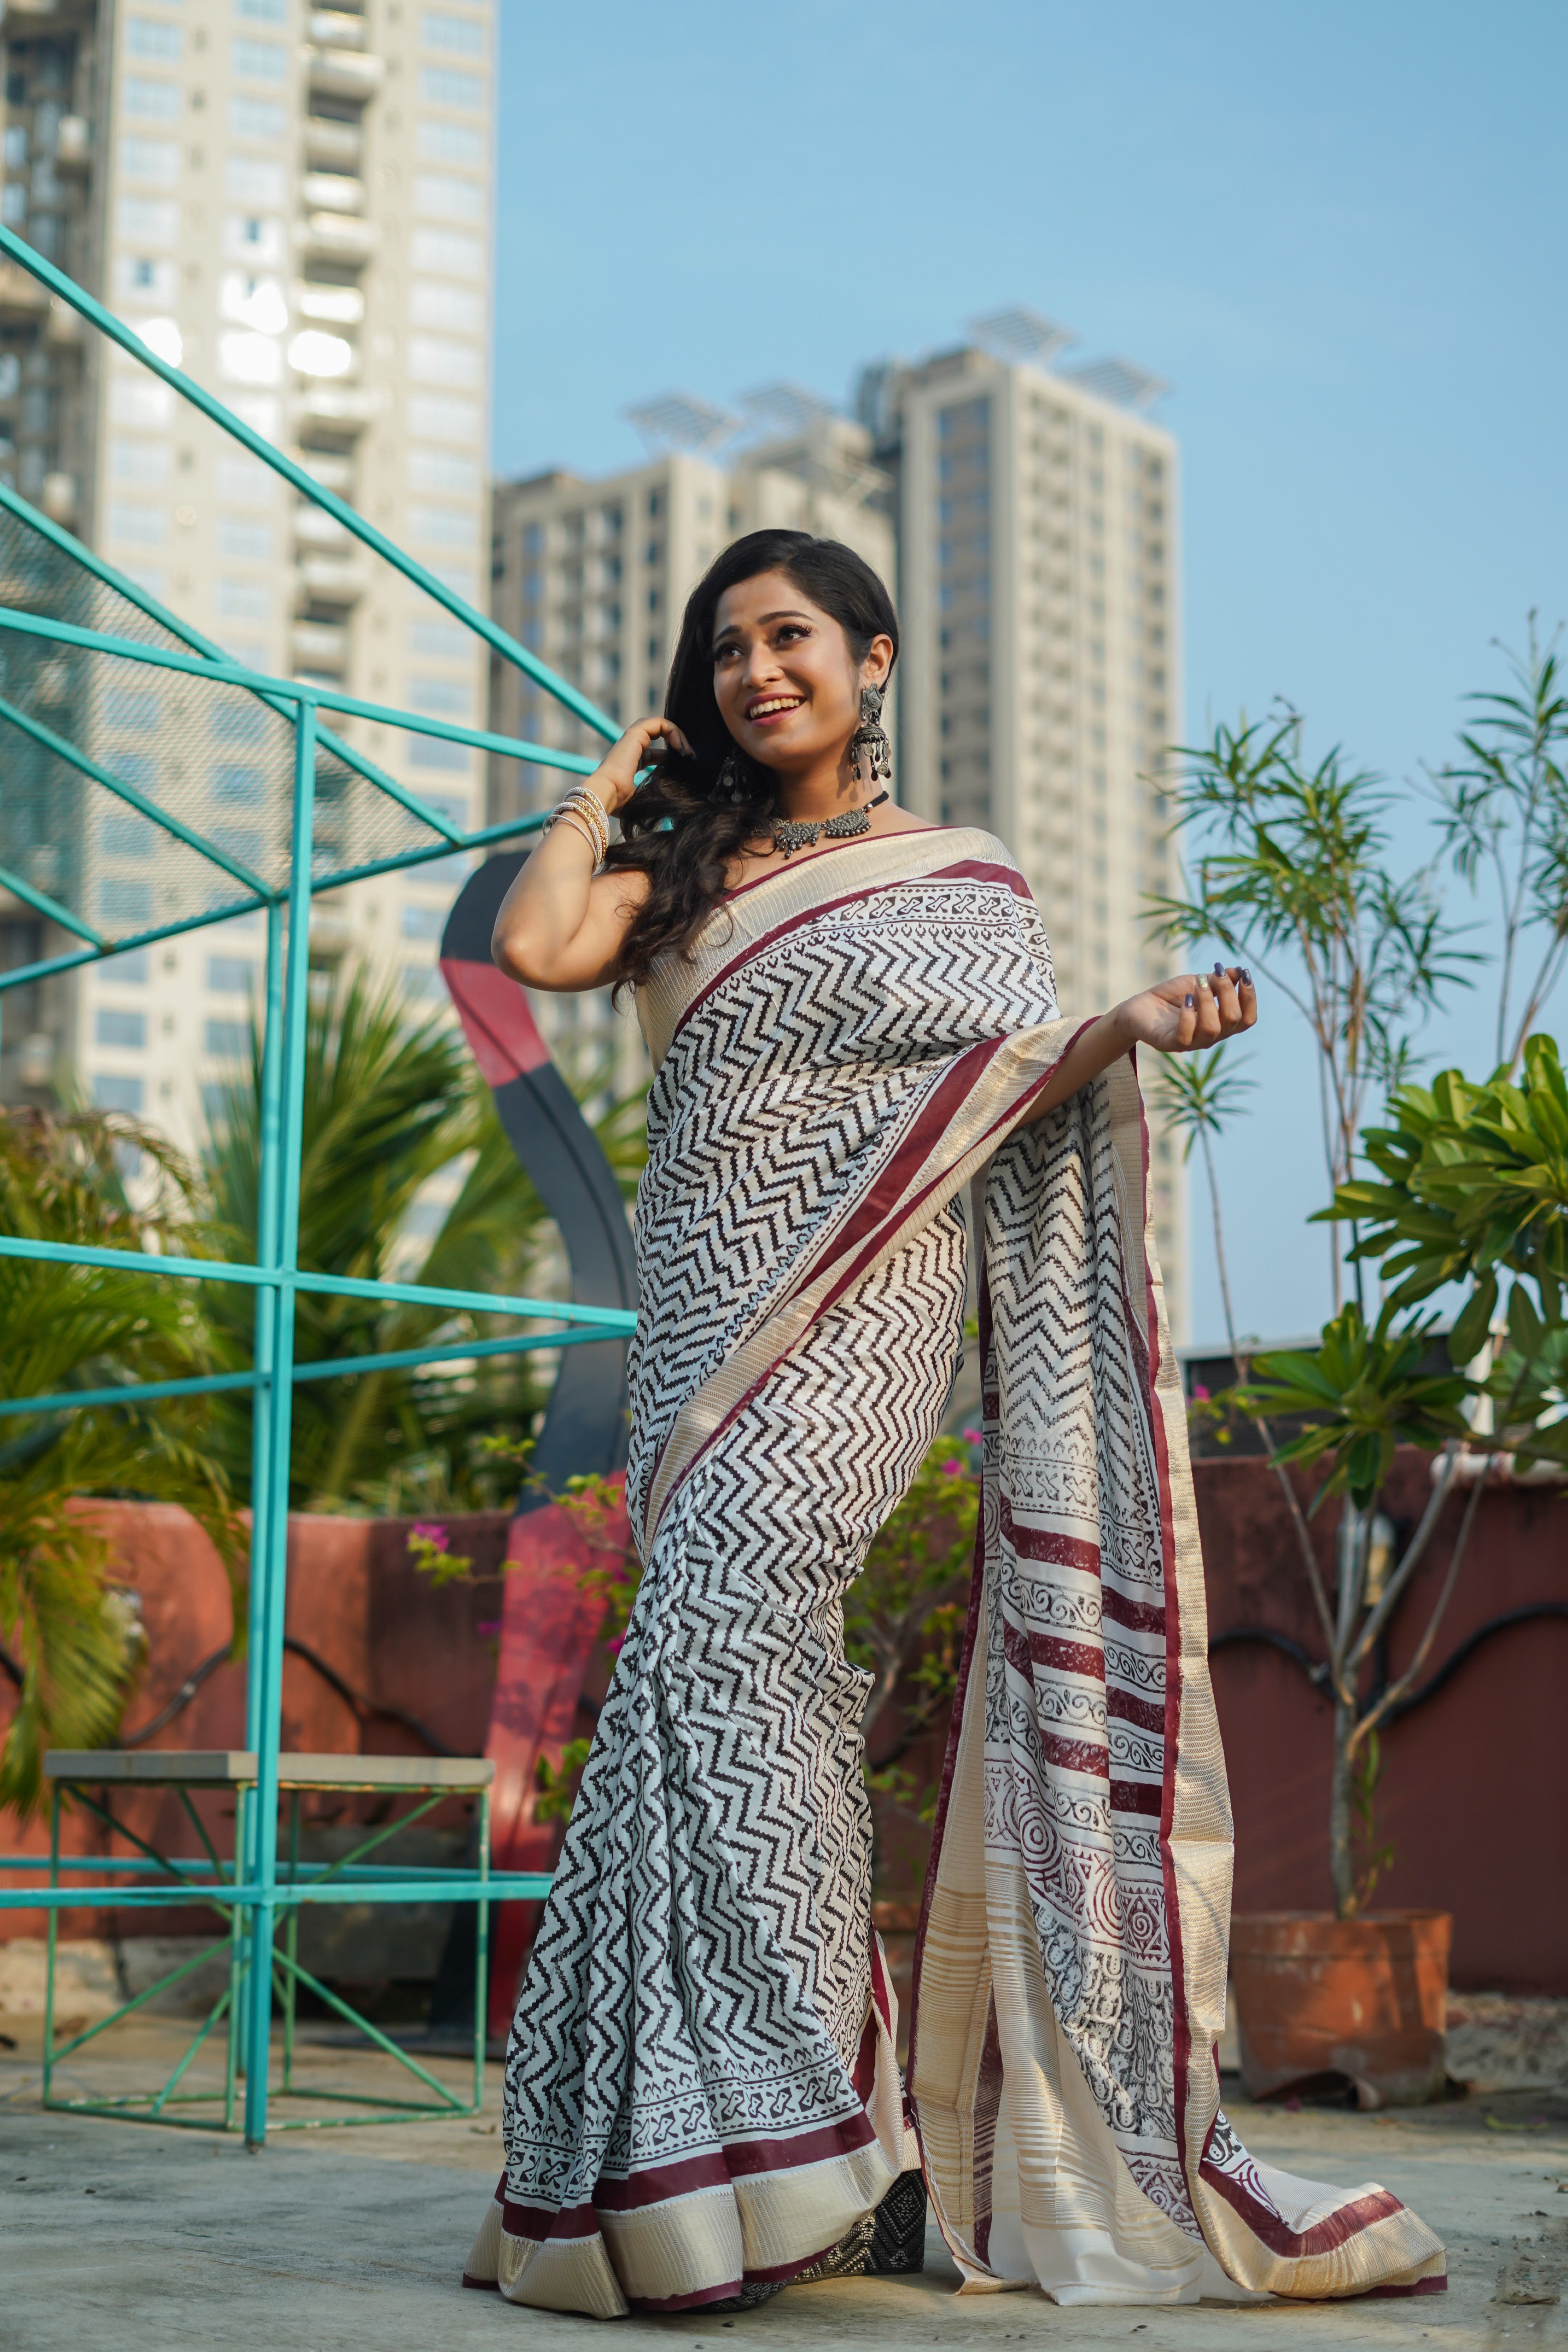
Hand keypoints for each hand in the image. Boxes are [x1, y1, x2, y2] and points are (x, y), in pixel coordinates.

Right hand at [579, 714, 691, 815]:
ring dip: (677, 734)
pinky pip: (658, 722)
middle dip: (676, 741)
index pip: (655, 753)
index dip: (672, 756)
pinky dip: (673, 730)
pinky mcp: (635, 734)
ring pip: (658, 724)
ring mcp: (632, 739)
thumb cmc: (620, 802)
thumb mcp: (643, 799)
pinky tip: (680, 747)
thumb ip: (656, 795)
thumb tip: (675, 802)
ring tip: (686, 751)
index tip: (686, 766)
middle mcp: (631, 748)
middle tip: (689, 756)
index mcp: (631, 763)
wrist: (606, 796)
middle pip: (657, 733)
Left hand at [1113, 965, 1256, 1054]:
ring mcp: (1191, 1043)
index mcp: (1221, 1024)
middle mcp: (1211, 1037)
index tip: (1245, 973)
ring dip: (1208, 1001)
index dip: (1250, 998)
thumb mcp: (1197, 984)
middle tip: (1215, 972)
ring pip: (1212, 1028)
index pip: (1247, 1019)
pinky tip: (1186, 999)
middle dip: (1228, 992)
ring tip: (1198, 984)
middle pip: (1233, 1020)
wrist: (1140, 1006)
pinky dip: (1189, 1015)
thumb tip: (1239, 971)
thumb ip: (1218, 981)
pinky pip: (1186, 1035)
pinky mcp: (1170, 1044)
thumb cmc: (1171, 997)